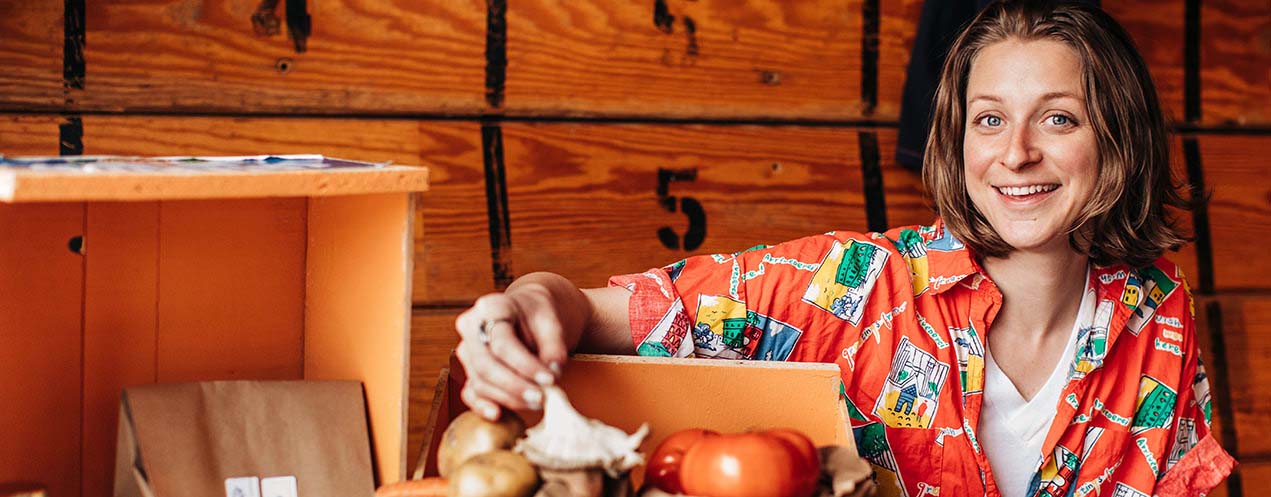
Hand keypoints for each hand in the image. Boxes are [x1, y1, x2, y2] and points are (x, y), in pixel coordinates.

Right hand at [454, 281, 573, 419]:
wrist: (528, 313)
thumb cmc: (538, 315)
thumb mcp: (552, 322)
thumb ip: (554, 346)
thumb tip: (553, 373)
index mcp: (491, 307)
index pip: (503, 343)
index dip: (526, 365)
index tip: (550, 380)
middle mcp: (471, 327)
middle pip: (486, 365)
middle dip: (514, 386)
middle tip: (541, 398)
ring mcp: (466, 350)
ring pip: (480, 381)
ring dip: (508, 397)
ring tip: (537, 402)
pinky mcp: (469, 370)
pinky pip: (470, 392)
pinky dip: (482, 406)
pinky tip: (498, 414)